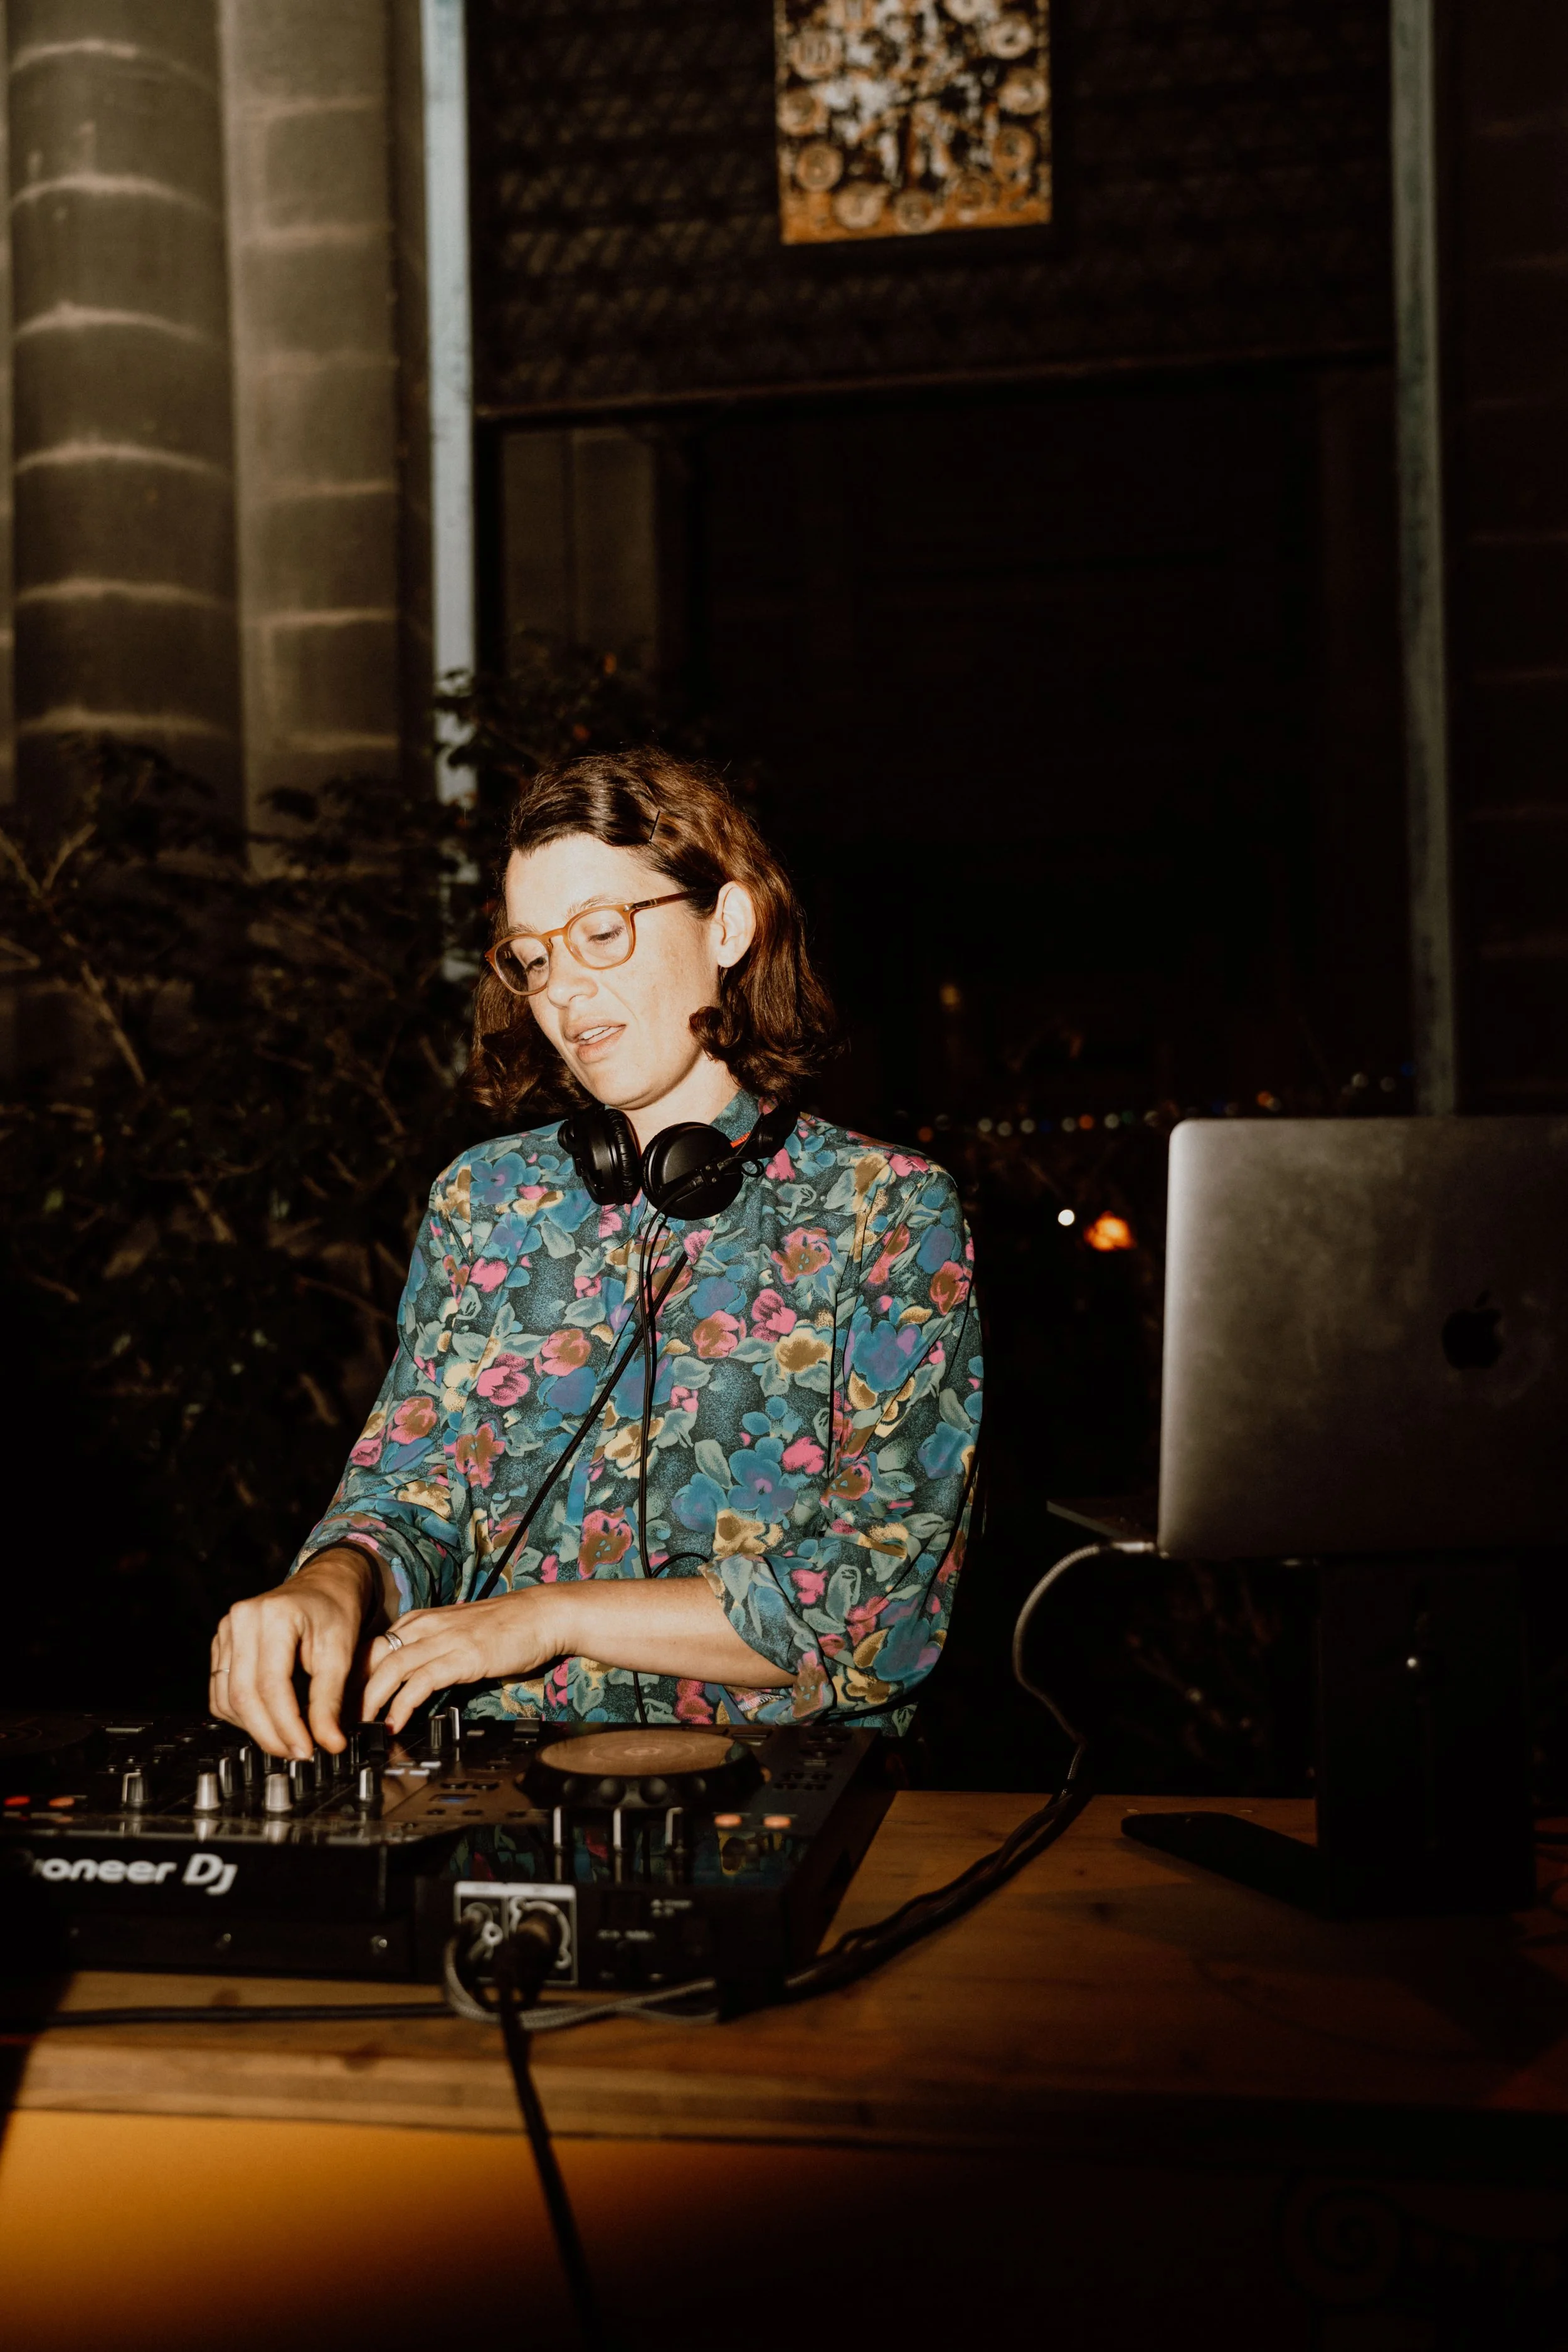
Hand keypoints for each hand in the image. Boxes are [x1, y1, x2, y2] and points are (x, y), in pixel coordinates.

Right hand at [210, 1549, 382, 1758]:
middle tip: (297, 1753)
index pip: (271, 1685)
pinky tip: (268, 1719)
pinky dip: (242, 1714)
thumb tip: (330, 1744)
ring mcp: (226, 1631)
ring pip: (227, 1699)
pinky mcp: (221, 1644)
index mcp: (273, 1616)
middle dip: (270, 1733)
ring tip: (288, 1738)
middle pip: (243, 1695)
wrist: (324, 1585)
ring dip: (255, 1728)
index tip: (306, 1751)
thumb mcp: (342, 1653)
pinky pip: (221, 1692)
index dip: (287, 1725)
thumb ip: (331, 1701)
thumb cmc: (335, 1612)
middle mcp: (241, 1620)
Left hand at [361, 1586, 572, 1733]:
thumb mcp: (457, 1633)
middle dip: (351, 1689)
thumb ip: (432, 1649)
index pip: (373, 1645)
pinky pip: (421, 1681)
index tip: (341, 1701)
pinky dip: (401, 1704)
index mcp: (422, 1620)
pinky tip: (394, 1723)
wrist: (543, 1615)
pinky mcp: (462, 1656)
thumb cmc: (506, 1627)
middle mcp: (426, 1625)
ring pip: (390, 1668)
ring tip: (359, 1725)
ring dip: (369, 1699)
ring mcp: (444, 1639)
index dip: (352, 1675)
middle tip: (339, 1718)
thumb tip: (411, 1680)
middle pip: (372, 1655)